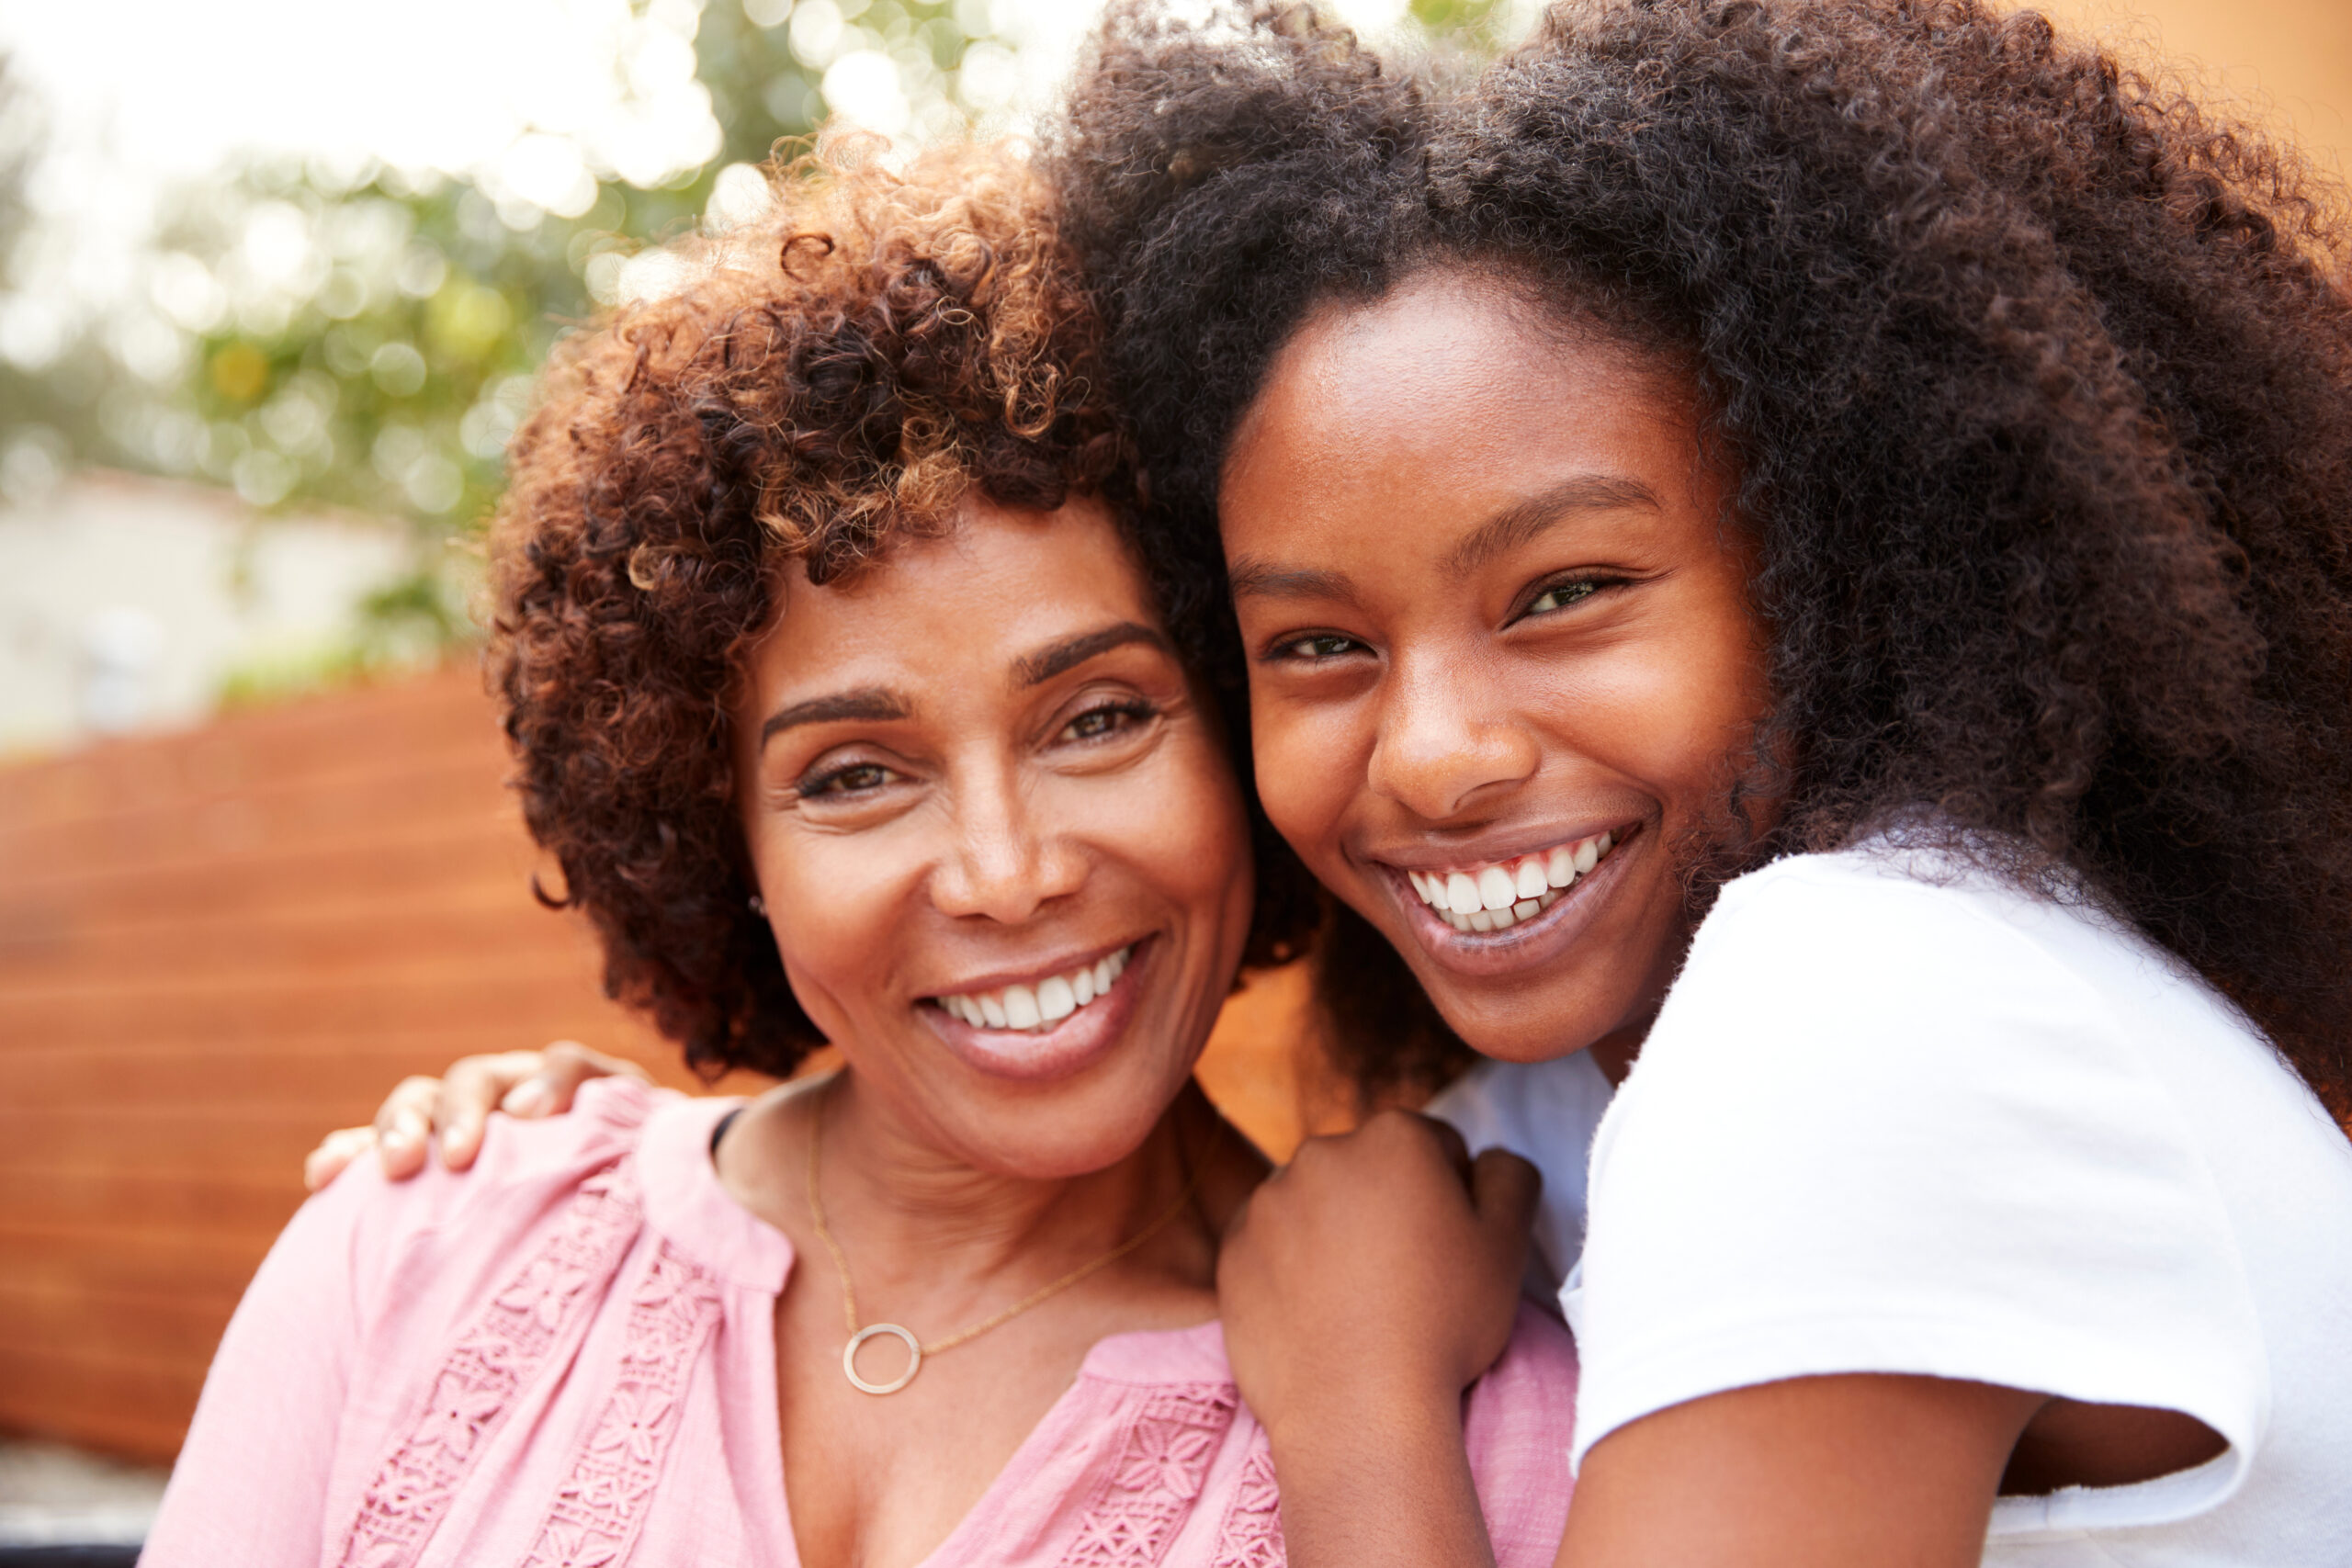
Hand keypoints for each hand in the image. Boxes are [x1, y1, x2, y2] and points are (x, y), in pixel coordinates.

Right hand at [300, 1042, 646, 1190]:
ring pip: (417, 1104)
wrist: (610, 1218)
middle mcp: (508, 1098)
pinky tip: (323, 1175)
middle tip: (454, 1156)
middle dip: (458, 1112)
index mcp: (572, 1090)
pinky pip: (369, 1151)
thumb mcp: (643, 1152)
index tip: (529, 1120)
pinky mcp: (413, 1169)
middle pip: (473, 1080)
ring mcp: (455, 1128)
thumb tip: (534, 1111)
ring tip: (393, 1164)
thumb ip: (624, 1119)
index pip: (559, 1066)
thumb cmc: (627, 1187)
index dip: (548, 1083)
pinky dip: (346, 1154)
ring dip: (399, 1125)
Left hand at [1218, 1108, 1540, 1441]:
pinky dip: (1290, 1265)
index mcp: (1394, 1136)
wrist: (1357, 1410)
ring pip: (1317, 1204)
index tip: (1448, 1254)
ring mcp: (1268, 1200)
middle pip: (1370, 1170)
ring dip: (1335, 1234)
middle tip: (1405, 1281)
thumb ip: (1509, 1178)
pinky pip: (1271, 1243)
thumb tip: (1483, 1159)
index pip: (1435, 1149)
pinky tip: (1317, 1311)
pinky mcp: (1233, 1248)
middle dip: (1388, 1209)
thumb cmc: (1441, 1324)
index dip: (1452, 1202)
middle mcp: (1322, 1152)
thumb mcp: (1507, 1245)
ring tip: (1358, 1303)